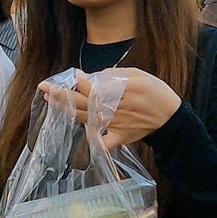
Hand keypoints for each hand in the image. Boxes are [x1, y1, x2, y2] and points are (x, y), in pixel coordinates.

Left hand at [41, 70, 180, 147]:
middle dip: (62, 94)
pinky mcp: (120, 137)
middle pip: (84, 101)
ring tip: (50, 101)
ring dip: (66, 110)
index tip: (71, 76)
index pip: (95, 86)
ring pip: (87, 118)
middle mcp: (116, 107)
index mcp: (122, 90)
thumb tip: (93, 76)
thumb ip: (116, 74)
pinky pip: (104, 143)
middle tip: (45, 88)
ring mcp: (116, 123)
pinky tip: (80, 136)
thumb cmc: (154, 92)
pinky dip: (94, 142)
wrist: (171, 117)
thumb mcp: (139, 75)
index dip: (80, 82)